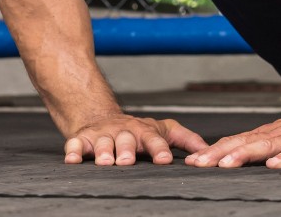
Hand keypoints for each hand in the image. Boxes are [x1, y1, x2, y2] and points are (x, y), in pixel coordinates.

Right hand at [64, 114, 208, 165]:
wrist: (103, 117)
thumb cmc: (139, 130)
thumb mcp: (165, 131)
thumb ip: (187, 140)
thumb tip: (208, 152)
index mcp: (145, 132)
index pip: (155, 140)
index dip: (159, 150)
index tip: (165, 161)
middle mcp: (124, 132)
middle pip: (126, 141)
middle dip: (126, 151)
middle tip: (127, 162)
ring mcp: (103, 135)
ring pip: (101, 143)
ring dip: (102, 152)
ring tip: (104, 162)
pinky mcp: (82, 139)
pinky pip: (75, 144)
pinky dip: (72, 151)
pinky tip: (72, 160)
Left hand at [184, 116, 280, 168]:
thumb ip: (262, 152)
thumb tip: (232, 164)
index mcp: (268, 134)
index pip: (236, 141)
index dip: (213, 150)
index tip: (192, 161)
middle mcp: (277, 132)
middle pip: (243, 142)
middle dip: (218, 153)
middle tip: (198, 163)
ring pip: (265, 144)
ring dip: (244, 154)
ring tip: (226, 164)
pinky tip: (275, 166)